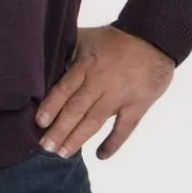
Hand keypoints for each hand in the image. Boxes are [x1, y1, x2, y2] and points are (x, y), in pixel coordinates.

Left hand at [35, 25, 174, 159]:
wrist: (151, 39)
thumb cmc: (114, 39)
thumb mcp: (86, 37)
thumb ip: (68, 51)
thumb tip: (45, 62)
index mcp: (86, 65)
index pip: (64, 89)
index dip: (51, 107)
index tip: (39, 123)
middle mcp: (100, 83)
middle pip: (76, 109)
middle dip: (60, 129)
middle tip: (46, 146)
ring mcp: (119, 96)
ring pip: (95, 121)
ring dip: (78, 138)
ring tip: (63, 153)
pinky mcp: (137, 106)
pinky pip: (124, 128)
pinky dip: (113, 143)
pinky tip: (100, 155)